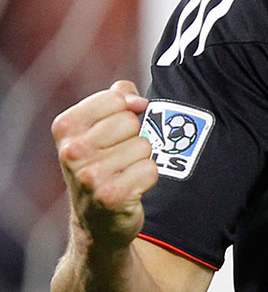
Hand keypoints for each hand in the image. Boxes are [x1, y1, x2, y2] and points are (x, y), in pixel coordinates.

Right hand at [52, 80, 158, 250]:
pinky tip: (131, 188)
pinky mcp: (112, 196)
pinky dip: (147, 178)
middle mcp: (72, 151)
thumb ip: (116, 99)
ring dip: (141, 159)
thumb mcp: (97, 128)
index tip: (118, 129)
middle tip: (119, 157)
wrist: (96, 221)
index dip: (127, 111)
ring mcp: (90, 175)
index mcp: (66, 127)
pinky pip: (151, 169)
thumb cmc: (102, 165)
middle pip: (131, 122)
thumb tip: (135, 97)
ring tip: (123, 173)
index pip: (116, 98)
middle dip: (134, 137)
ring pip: (144, 146)